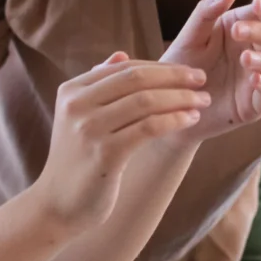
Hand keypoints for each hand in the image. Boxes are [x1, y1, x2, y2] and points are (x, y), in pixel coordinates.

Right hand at [28, 53, 207, 227]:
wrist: (58, 205)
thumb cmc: (78, 161)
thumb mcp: (80, 118)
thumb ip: (99, 87)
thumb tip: (121, 55)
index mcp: (71, 90)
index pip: (124, 68)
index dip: (161, 67)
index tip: (189, 72)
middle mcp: (77, 105)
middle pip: (136, 79)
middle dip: (175, 77)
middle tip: (203, 80)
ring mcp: (89, 130)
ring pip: (145, 101)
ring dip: (180, 98)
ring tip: (202, 102)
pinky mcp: (104, 154)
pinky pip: (148, 128)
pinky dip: (174, 120)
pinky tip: (190, 120)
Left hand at [159, 0, 260, 140]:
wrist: (170, 104)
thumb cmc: (182, 65)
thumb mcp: (190, 36)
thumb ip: (206, 12)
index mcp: (241, 29)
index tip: (258, 5)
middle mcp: (253, 50)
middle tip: (236, 31)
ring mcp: (256, 77)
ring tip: (245, 58)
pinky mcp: (254, 103)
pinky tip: (254, 79)